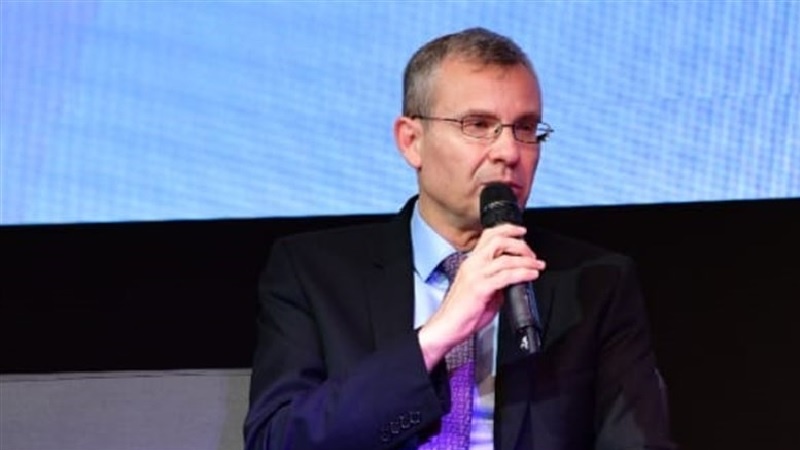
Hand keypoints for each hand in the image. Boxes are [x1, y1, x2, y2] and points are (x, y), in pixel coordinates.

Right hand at [417, 224, 545, 369]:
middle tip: (532, 254)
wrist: (447, 326)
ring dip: (526, 260)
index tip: (522, 232)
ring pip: (505, 258)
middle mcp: (472, 264)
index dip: (508, 229)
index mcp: (471, 262)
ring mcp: (475, 275)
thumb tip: (514, 278)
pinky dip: (523, 273)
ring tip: (537, 265)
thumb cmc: (461, 312)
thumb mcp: (481, 289)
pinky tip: (531, 275)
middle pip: (498, 240)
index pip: (488, 235)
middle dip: (520, 244)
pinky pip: (506, 276)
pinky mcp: (480, 288)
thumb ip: (496, 280)